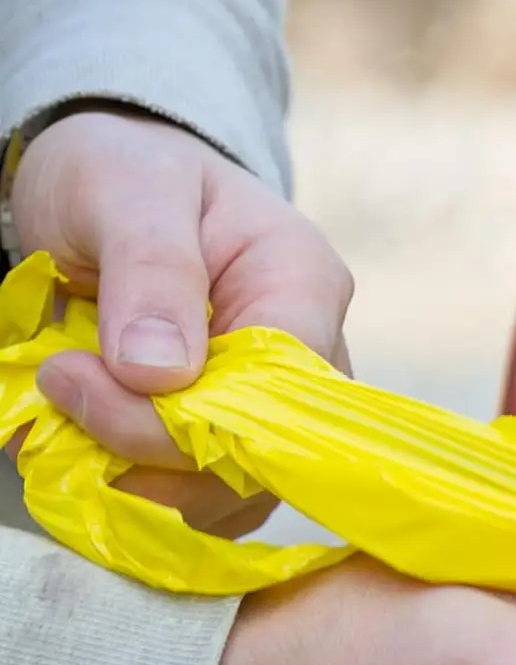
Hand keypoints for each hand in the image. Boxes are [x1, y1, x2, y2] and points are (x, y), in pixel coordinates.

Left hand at [8, 108, 351, 535]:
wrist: (115, 182)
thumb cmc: (127, 167)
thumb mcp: (126, 189)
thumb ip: (150, 271)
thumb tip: (159, 376)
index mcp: (304, 285)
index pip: (277, 389)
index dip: (185, 417)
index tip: (76, 380)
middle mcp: (311, 358)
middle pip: (260, 456)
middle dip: (147, 452)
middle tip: (56, 392)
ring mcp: (279, 406)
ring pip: (234, 494)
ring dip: (138, 480)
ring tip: (64, 421)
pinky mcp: (240, 438)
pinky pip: (205, 496)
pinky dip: (139, 487)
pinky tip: (87, 445)